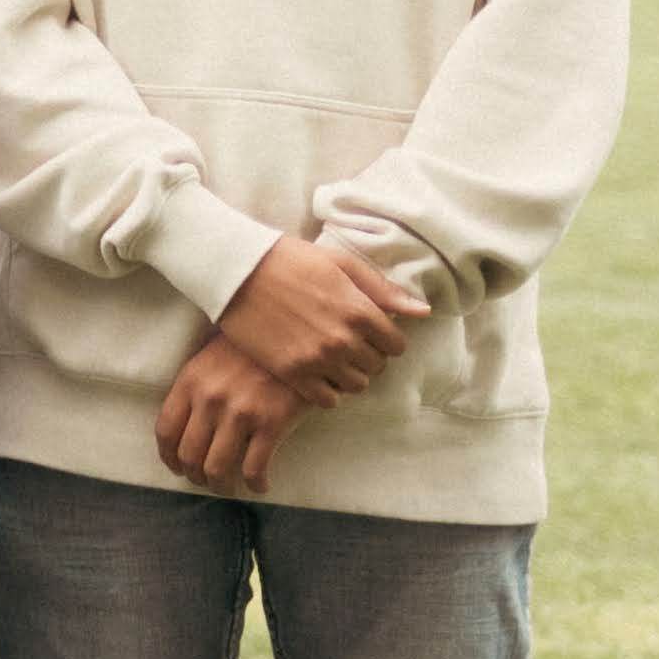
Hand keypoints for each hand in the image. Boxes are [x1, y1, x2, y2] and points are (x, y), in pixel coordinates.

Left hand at [155, 333, 301, 493]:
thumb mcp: (210, 359)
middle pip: (189, 456)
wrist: (295, 337)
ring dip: (222, 486)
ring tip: (230, 487)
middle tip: (207, 481)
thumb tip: (184, 428)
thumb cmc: (251, 349)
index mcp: (190, 382)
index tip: (178, 468)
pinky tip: (260, 485)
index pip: (165, 431)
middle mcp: (210, 400)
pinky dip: (255, 485)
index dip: (169, 457)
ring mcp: (240, 413)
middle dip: (196, 476)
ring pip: (217, 469)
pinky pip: (254, 469)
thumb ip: (194, 389)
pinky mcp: (272, 424)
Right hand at [213, 236, 424, 400]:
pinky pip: (327, 400)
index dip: (385, 338)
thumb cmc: (289, 259)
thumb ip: (383, 290)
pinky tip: (316, 372)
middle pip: (377, 367)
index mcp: (360, 311)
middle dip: (367, 355)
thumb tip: (423, 312)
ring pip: (355, 385)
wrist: (235, 269)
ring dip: (349, 374)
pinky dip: (327, 391)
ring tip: (332, 358)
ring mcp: (317, 359)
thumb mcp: (340, 263)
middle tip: (347, 343)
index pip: (396, 345)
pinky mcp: (291, 372)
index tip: (368, 331)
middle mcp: (343, 339)